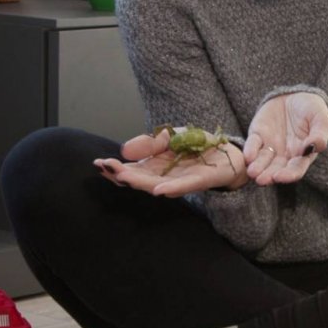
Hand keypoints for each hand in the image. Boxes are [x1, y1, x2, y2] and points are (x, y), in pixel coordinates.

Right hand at [95, 129, 246, 197]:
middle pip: (140, 179)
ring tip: (123, 177)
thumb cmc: (197, 146)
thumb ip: (150, 143)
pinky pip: (184, 186)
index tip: (98, 163)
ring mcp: (182, 181)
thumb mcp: (171, 136)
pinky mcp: (201, 181)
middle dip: (123, 175)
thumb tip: (124, 149)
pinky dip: (172, 188)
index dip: (116, 167)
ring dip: (141, 183)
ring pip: (158, 184)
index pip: (132, 169)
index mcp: (156, 166)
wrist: (229, 153)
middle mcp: (166, 177)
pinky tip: (159, 191)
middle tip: (106, 169)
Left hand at [243, 92, 327, 185]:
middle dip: (268, 176)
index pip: (296, 169)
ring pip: (262, 161)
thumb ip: (320, 134)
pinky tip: (248, 156)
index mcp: (303, 155)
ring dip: (257, 168)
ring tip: (252, 172)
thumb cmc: (314, 110)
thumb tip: (315, 147)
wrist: (296, 96)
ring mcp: (270, 146)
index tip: (280, 177)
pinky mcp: (258, 135)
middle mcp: (285, 155)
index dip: (288, 175)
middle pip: (276, 170)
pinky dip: (249, 151)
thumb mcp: (322, 119)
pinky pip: (252, 145)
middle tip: (262, 180)